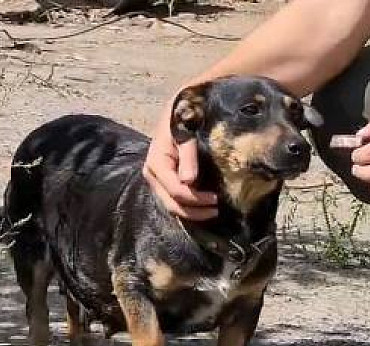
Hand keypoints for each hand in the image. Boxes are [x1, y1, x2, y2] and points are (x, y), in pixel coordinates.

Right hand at [143, 99, 217, 219]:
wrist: (178, 109)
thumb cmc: (183, 118)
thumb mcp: (186, 133)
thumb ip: (188, 156)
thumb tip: (189, 181)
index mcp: (157, 164)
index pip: (176, 190)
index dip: (196, 199)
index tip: (216, 199)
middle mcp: (153, 175)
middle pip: (172, 204)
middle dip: (195, 212)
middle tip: (216, 210)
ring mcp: (157, 180)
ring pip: (172, 205)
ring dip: (193, 212)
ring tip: (213, 211)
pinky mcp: (164, 181)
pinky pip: (175, 199)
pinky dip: (190, 206)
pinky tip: (205, 206)